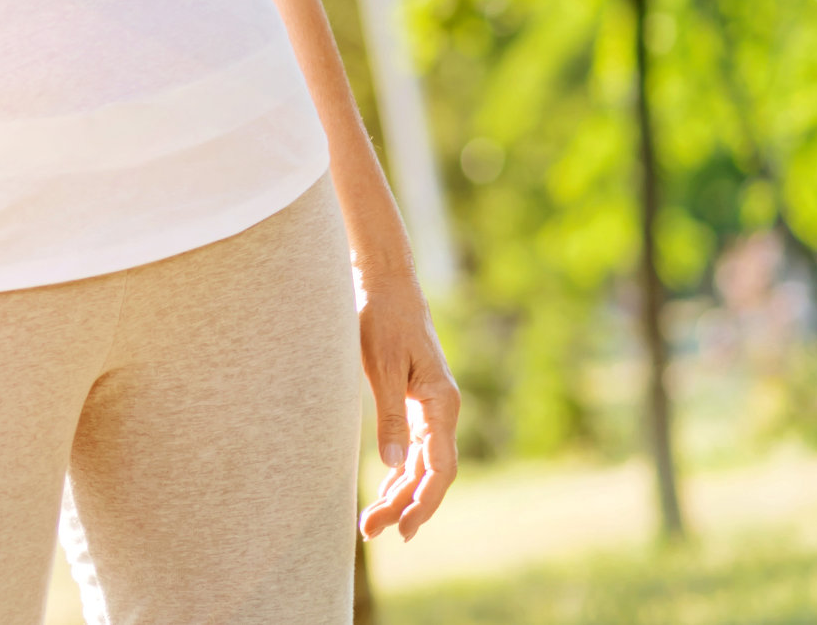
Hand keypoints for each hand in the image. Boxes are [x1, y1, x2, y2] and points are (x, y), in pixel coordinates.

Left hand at [356, 266, 459, 539]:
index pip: (440, 469)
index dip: (423, 503)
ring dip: (401, 493)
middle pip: (431, 472)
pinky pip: (415, 448)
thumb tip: (396, 466)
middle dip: (406, 505)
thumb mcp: (382, 367)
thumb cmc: (382, 320)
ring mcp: (431, 408)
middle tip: (374, 532)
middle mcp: (443, 410)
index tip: (403, 530)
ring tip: (373, 523)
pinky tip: (388, 491)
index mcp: (442, 404)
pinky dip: (402, 472)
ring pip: (423, 463)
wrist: (386, 285)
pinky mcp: (416, 402)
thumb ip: (391, 415)